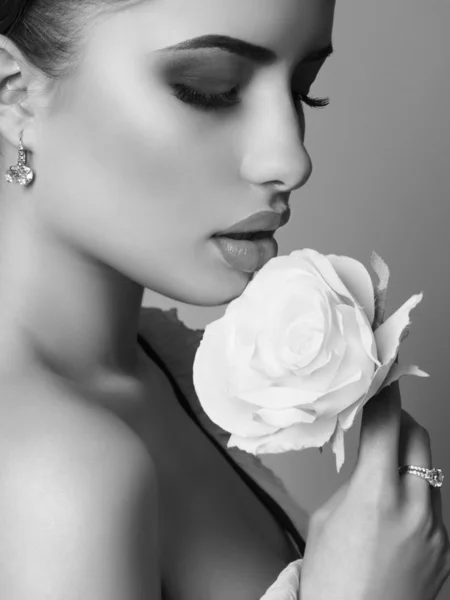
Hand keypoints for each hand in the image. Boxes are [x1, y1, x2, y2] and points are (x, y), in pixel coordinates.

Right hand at [300, 380, 449, 599]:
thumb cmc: (331, 579)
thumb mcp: (329, 517)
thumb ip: (355, 481)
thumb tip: (371, 461)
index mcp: (376, 496)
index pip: (385, 425)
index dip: (384, 396)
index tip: (382, 380)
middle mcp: (414, 509)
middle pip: (418, 438)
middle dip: (401, 423)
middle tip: (384, 423)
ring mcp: (436, 531)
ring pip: (429, 472)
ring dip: (409, 462)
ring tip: (384, 477)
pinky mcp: (446, 550)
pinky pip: (434, 508)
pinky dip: (416, 498)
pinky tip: (395, 517)